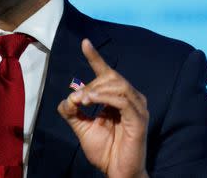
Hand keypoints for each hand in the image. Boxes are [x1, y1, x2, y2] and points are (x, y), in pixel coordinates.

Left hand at [57, 39, 148, 177]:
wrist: (117, 172)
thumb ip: (72, 111)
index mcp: (118, 99)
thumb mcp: (82, 127)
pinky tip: (92, 100)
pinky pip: (122, 100)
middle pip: (111, 77)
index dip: (96, 57)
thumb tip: (67, 98)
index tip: (85, 43)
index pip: (107, 73)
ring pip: (117, 85)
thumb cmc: (105, 151)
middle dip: (91, 84)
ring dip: (96, 89)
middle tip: (78, 99)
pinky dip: (105, 97)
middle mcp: (131, 100)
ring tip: (83, 100)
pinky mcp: (139, 119)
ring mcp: (137, 108)